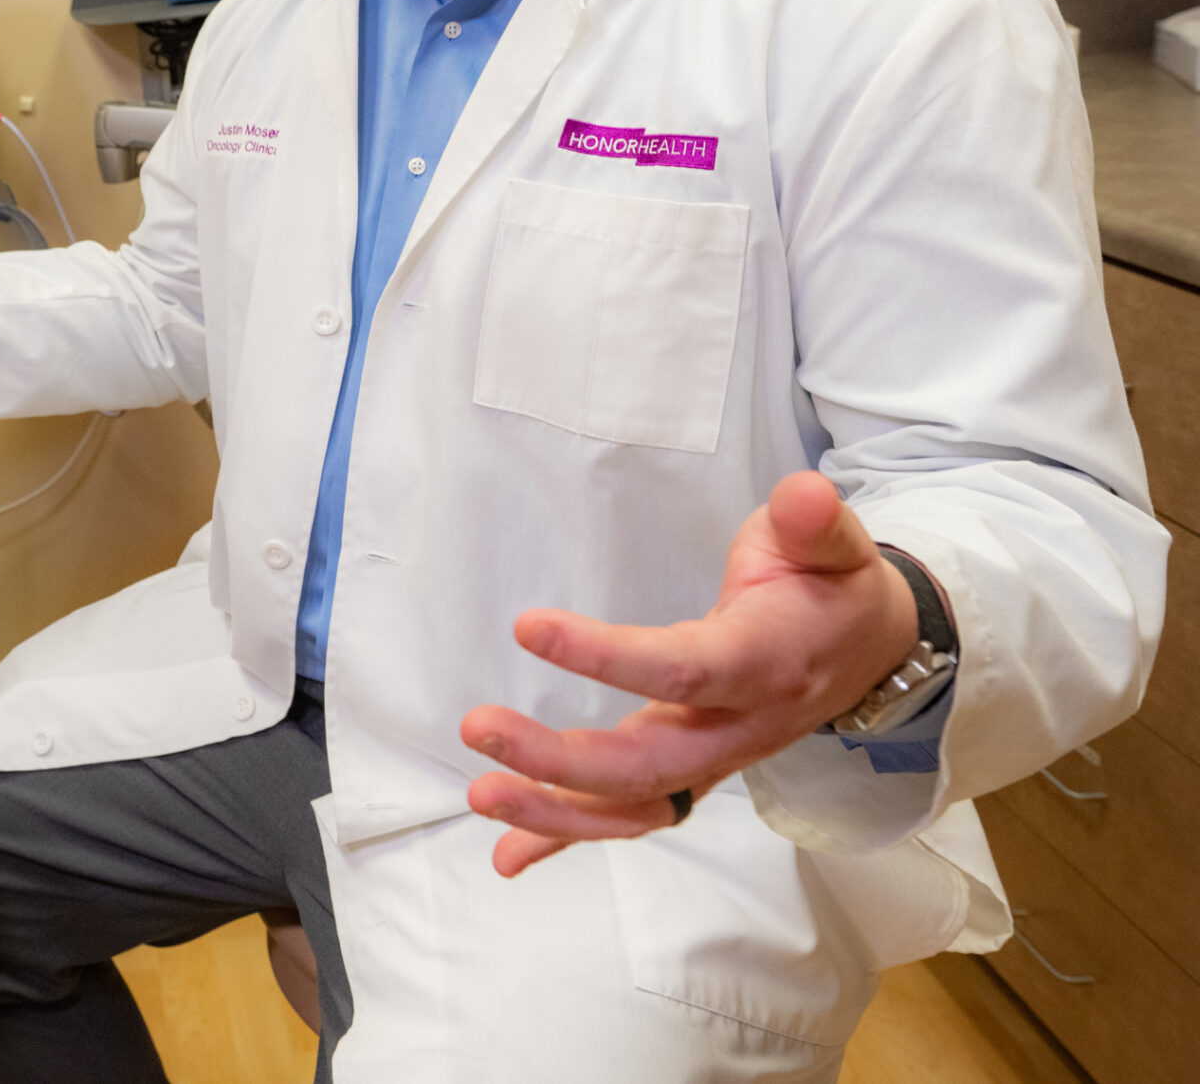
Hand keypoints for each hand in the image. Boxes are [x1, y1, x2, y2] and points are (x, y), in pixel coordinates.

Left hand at [459, 472, 918, 877]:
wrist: (869, 651)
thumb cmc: (831, 589)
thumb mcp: (831, 542)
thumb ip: (812, 523)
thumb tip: (803, 494)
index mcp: (764, 665)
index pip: (681, 670)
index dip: (605, 655)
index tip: (527, 626)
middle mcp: (738, 728)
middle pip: (648, 764)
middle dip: (559, 759)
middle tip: (478, 728)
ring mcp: (713, 759)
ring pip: (634, 806)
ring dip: (554, 811)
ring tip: (480, 793)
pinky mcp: (689, 771)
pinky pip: (629, 816)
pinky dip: (568, 838)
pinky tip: (507, 854)